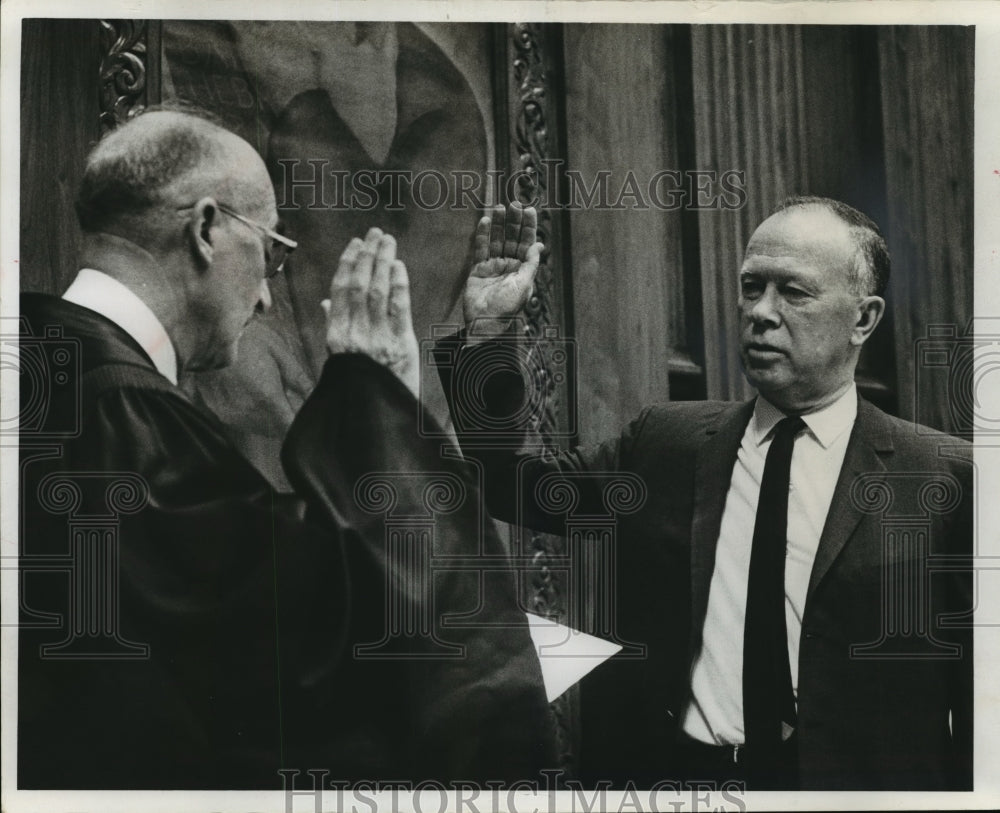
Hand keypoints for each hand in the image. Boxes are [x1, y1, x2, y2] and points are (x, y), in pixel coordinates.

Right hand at [323, 228, 419, 397]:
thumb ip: (334, 327)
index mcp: (336, 337)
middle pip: (358, 285)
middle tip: (376, 233)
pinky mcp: (400, 345)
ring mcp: (377, 339)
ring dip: (383, 262)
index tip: (355, 244)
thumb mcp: (341, 359)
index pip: (340, 291)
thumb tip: (327, 301)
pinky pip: (398, 307)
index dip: (347, 263)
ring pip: (377, 291)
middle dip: (367, 256)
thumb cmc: (361, 386)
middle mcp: (354, 335)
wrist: (379, 417)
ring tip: (388, 241)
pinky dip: (398, 283)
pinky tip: (399, 265)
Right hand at [463, 203, 542, 343]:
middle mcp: (509, 266)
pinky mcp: (478, 270)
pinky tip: (485, 221)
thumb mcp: (524, 284)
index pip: (527, 243)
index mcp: (523, 269)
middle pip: (512, 238)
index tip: (529, 210)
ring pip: (496, 240)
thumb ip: (531, 263)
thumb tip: (539, 245)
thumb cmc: (507, 307)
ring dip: (498, 224)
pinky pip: (480, 249)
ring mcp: (493, 267)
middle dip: (513, 221)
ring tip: (498, 207)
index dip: (528, 227)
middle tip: (514, 204)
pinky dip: (482, 235)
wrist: (485, 321)